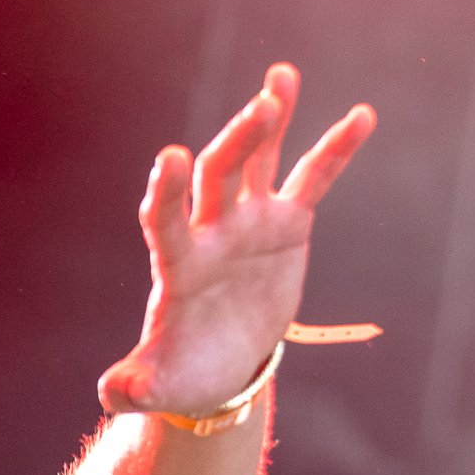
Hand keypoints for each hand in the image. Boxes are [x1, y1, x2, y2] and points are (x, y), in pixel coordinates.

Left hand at [100, 62, 375, 416]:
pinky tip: (362, 115)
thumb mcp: (157, 387)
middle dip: (236, 143)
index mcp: (178, 266)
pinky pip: (312, 180)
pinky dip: (335, 149)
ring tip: (280, 78)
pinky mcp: (285, 224)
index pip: (164, 221)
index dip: (167, 193)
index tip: (172, 157)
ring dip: (268, 123)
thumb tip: (112, 395)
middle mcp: (210, 232)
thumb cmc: (182, 374)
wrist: (217, 367)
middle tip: (260, 110)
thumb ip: (132, 387)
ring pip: (256, 162)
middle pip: (218, 176)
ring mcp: (247, 223)